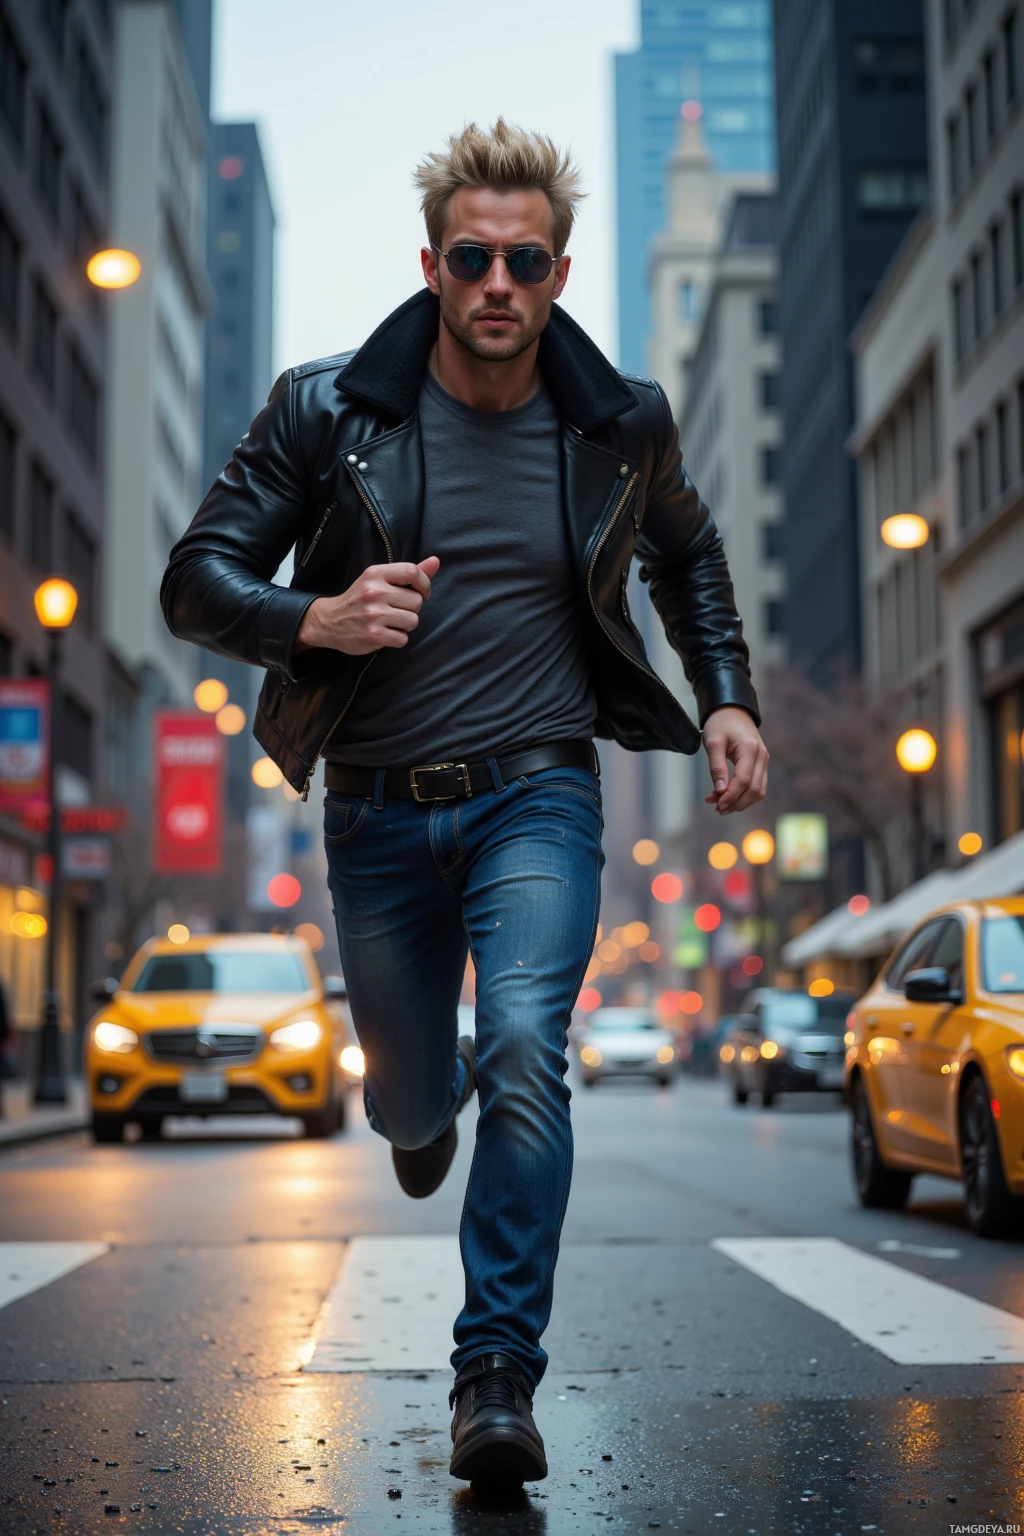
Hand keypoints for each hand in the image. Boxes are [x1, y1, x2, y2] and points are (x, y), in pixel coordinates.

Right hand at [295, 556, 439, 655]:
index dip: (424, 584)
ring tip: (389, 622)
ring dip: (405, 625)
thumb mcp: (379, 580)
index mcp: (376, 573)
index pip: (413, 572)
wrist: (329, 621)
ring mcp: (374, 614)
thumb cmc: (360, 599)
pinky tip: (384, 633)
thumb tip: (435, 561)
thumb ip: (408, 573)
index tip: (421, 592)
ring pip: (413, 621)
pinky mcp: (373, 635)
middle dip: (411, 608)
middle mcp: (374, 592)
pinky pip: (403, 639)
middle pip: (417, 601)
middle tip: (395, 610)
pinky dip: (397, 639)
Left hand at [703, 707, 768, 814]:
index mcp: (750, 749)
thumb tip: (720, 790)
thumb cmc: (720, 723)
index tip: (716, 804)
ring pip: (759, 791)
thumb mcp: (713, 742)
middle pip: (754, 789)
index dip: (731, 796)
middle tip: (717, 809)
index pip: (744, 781)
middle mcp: (762, 756)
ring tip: (721, 806)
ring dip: (741, 802)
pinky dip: (746, 796)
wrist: (732, 710)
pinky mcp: (761, 764)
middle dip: (735, 803)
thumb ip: (717, 767)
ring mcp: (764, 760)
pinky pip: (758, 785)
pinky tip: (731, 799)